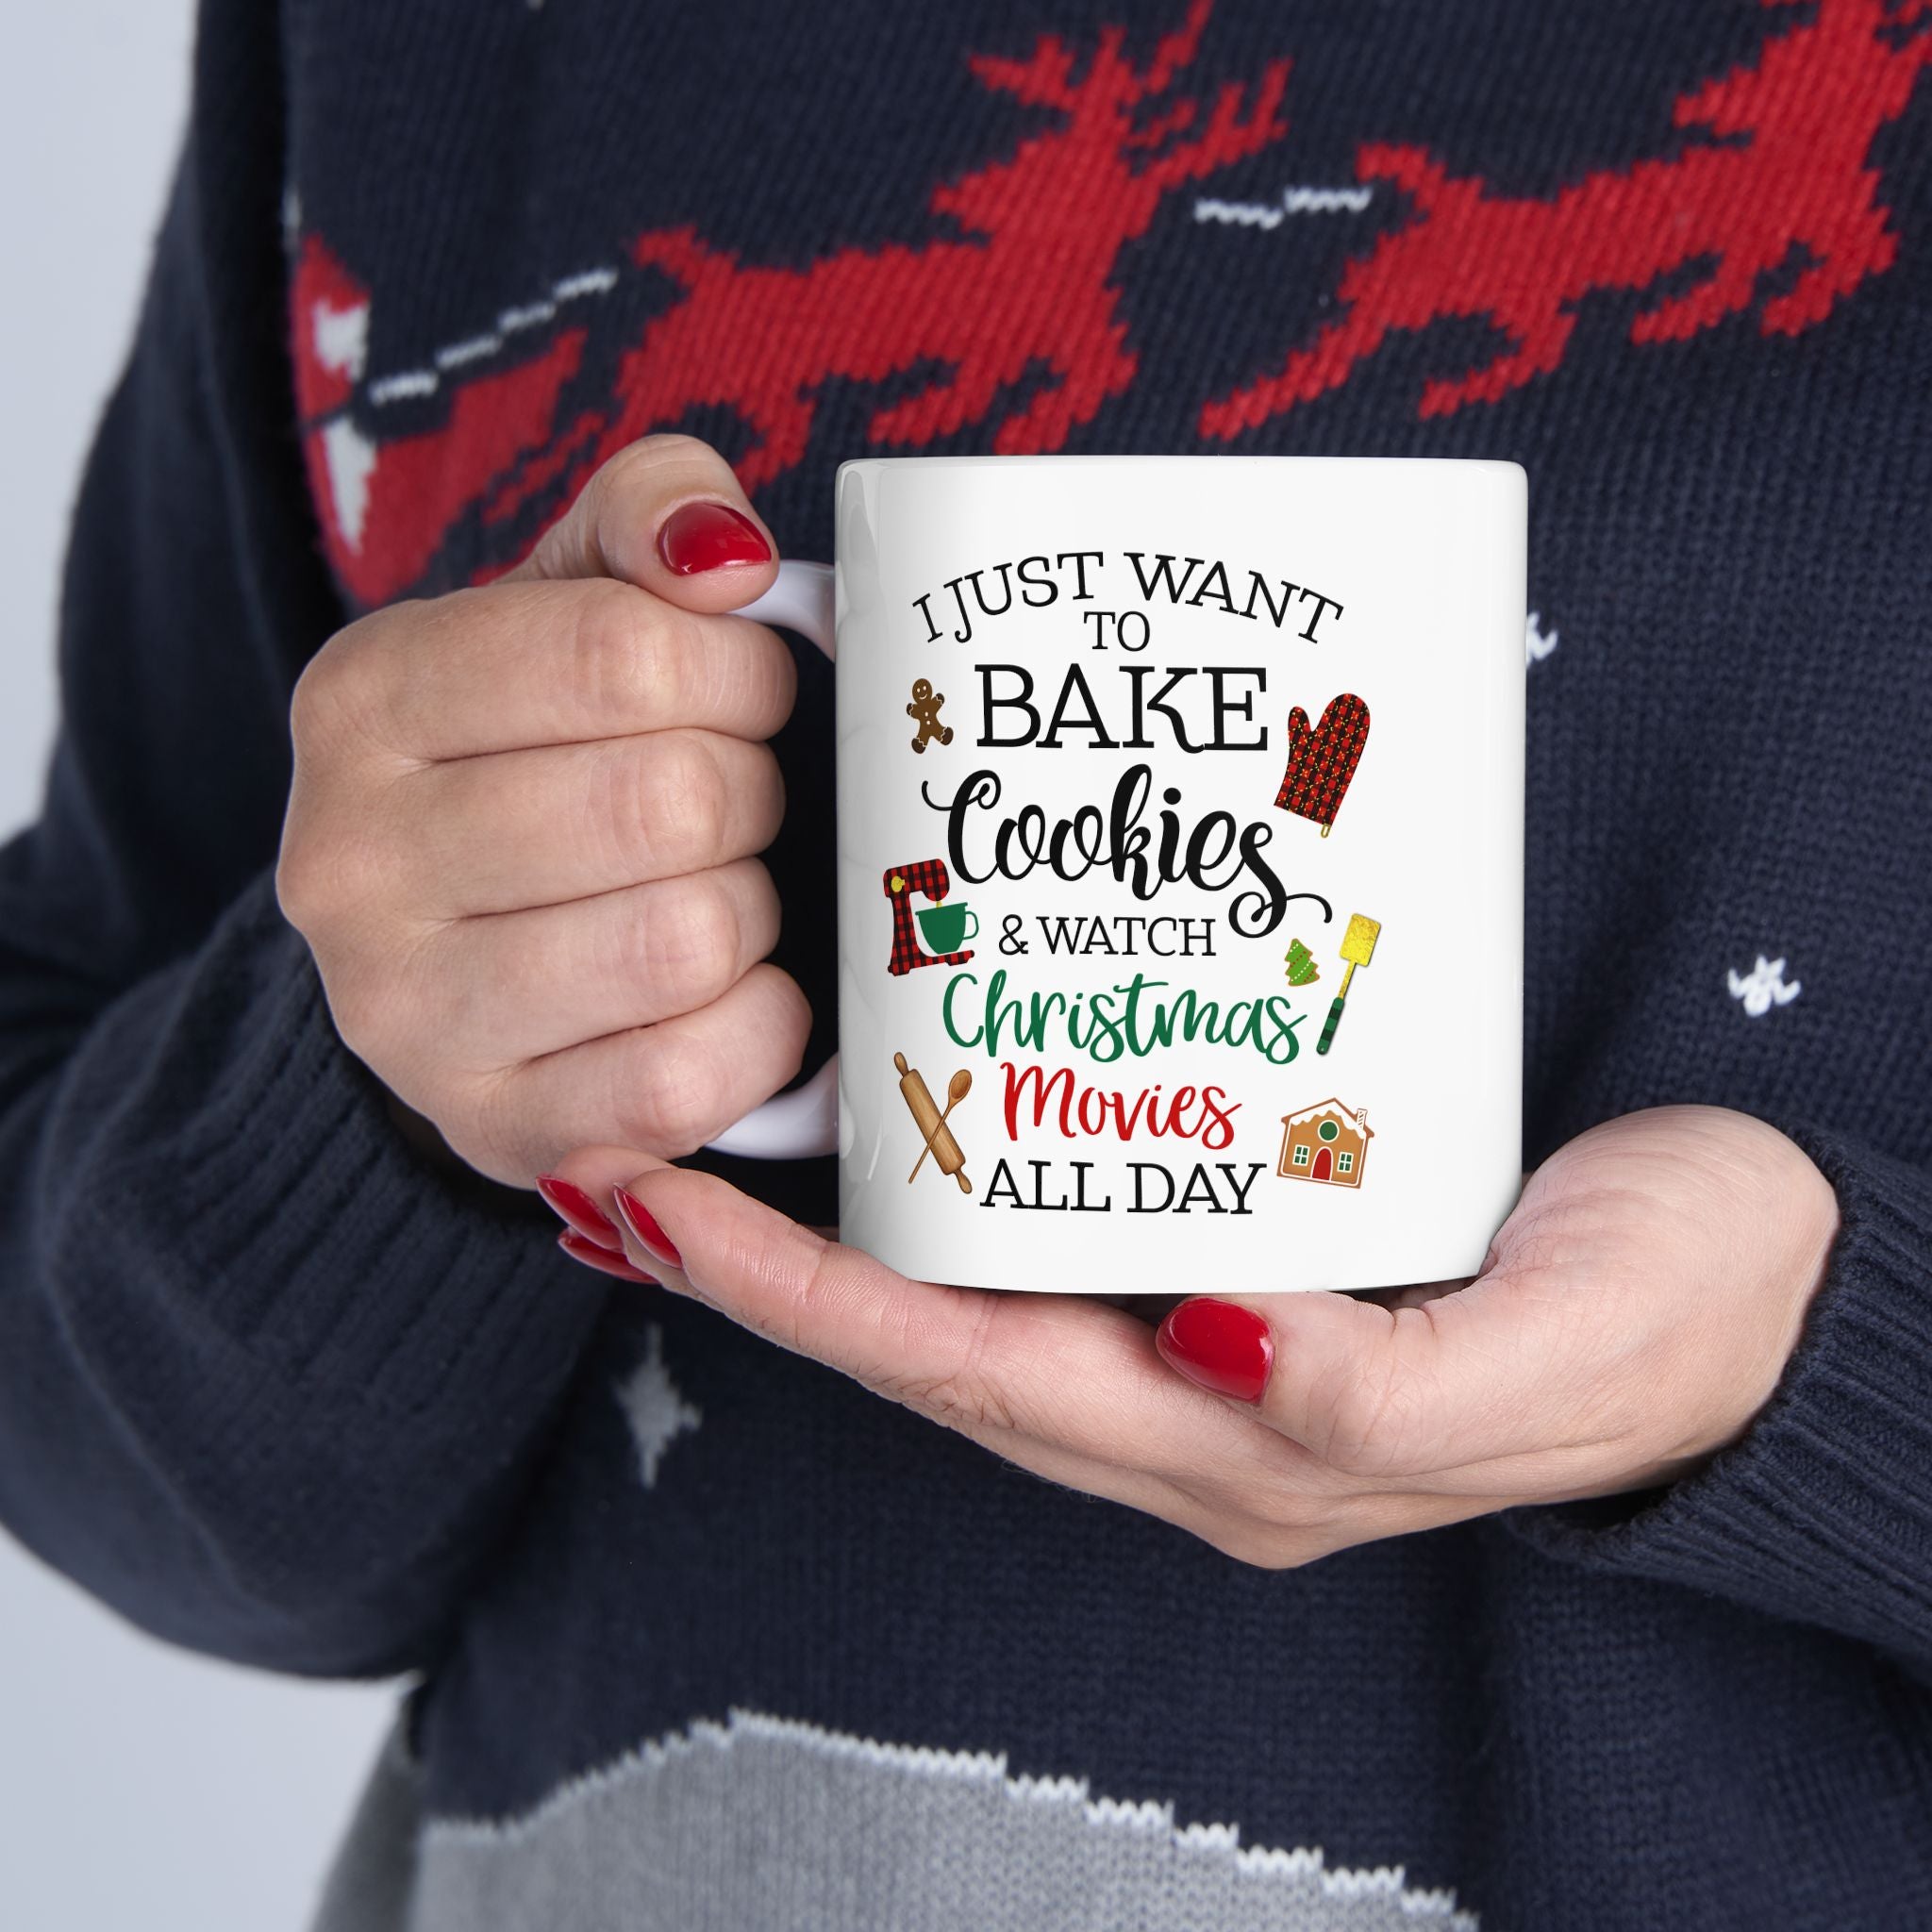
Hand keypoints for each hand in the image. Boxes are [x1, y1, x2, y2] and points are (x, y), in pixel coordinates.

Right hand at [277, 436, 808, 1185]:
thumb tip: (726, 557)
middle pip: (669, 802)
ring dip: (751, 910)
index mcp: (364, 699)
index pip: (623, 654)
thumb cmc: (545, 752)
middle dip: (749, 793)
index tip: (747, 693)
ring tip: (718, 890)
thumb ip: (650, 515)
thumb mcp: (573, 597)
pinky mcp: (495, 1129)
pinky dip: (758, 1028)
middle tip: (734, 801)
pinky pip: (689, 1078)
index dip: (739, 672)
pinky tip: (731, 992)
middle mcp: (349, 863)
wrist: (460, 948)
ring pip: (686, 940)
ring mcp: (406, 1017)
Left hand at [543, 1107, 1838, 1565]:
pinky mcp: (1255, 1252)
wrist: (1775, 1275)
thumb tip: (1211, 1343)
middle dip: (771, 1272)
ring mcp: (1216, 1338)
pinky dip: (962, 1187)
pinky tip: (917, 1111)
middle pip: (939, 1342)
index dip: (809, 1305)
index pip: (975, 1377)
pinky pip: (1066, 1235)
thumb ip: (1380, 1393)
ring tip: (720, 1133)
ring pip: (985, 1292)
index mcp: (1249, 1450)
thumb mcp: (1553, 1357)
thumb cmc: (1678, 1316)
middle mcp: (1201, 1407)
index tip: (662, 1211)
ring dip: (845, 1232)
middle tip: (629, 1156)